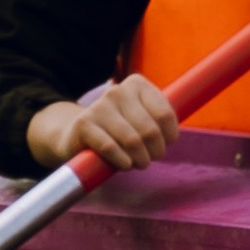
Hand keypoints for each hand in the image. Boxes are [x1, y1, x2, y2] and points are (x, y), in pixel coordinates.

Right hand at [27, 75, 179, 171]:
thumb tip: (173, 135)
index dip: (170, 136)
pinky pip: (110, 147)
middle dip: (155, 151)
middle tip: (150, 159)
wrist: (75, 132)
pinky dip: (122, 161)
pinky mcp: (84, 124)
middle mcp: (118, 91)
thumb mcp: (141, 117)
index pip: (165, 114)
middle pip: (150, 129)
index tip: (166, 144)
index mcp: (137, 84)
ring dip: (140, 159)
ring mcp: (99, 106)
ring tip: (138, 163)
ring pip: (132, 140)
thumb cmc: (118, 128)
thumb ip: (160, 120)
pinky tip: (124, 164)